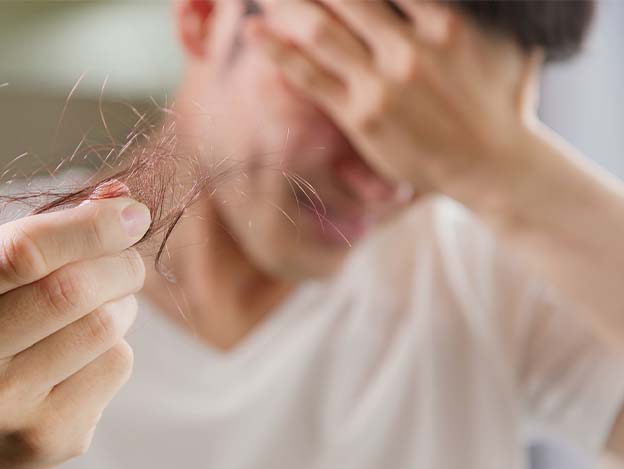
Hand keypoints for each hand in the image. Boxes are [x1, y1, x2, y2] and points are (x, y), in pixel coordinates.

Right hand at [0, 189, 149, 468]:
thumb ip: (45, 231)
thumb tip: (121, 198)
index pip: (20, 252)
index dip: (89, 227)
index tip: (133, 213)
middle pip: (70, 291)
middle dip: (119, 264)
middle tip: (127, 263)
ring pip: (102, 327)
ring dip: (122, 304)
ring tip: (103, 307)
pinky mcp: (43, 440)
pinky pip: (114, 366)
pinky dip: (117, 346)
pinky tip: (87, 355)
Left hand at [248, 0, 542, 202]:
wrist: (492, 164)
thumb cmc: (501, 99)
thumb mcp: (502, 40)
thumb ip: (472, 7)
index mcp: (445, 24)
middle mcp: (410, 49)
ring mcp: (381, 84)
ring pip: (320, 31)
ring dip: (286, 4)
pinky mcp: (359, 116)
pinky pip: (310, 77)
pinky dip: (278, 51)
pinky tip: (254, 32)